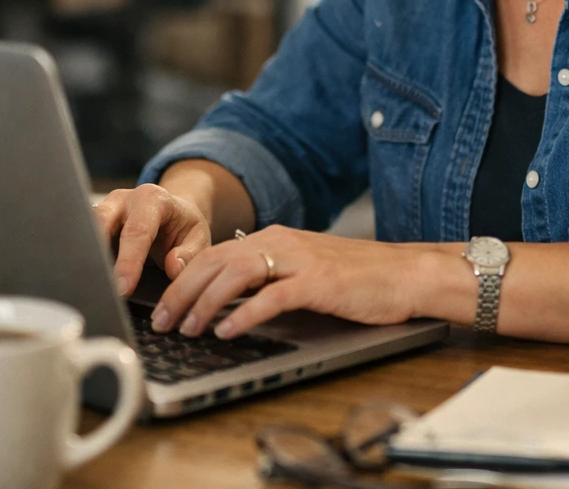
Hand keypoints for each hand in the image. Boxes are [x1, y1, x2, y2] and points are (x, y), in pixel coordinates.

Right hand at [94, 184, 212, 296]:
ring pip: (85, 230)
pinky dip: (83, 259)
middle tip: (100, 292)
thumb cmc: (184, 226)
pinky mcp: (92, 222)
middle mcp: (124, 199)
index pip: (137, 232)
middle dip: (98, 258)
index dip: (128, 262)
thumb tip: (173, 268)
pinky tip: (86, 282)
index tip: (123, 289)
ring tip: (90, 289)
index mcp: (152, 199)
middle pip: (101, 224)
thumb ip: (190, 254)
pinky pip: (82, 239)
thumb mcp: (198, 237)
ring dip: (86, 258)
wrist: (173, 213)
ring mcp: (105, 208)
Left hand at [149, 227, 435, 338]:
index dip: (184, 279)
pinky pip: (273, 296)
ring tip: (188, 328)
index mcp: (276, 237)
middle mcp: (283, 242)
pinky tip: (228, 330)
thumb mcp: (304, 269)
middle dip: (183, 292)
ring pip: (237, 274)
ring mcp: (301, 260)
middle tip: (162, 321)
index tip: (164, 306)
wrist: (405, 272)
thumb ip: (269, 276)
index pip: (216, 253)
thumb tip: (226, 297)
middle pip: (217, 261)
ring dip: (206, 302)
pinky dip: (245, 313)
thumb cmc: (357, 277)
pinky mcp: (319, 281)